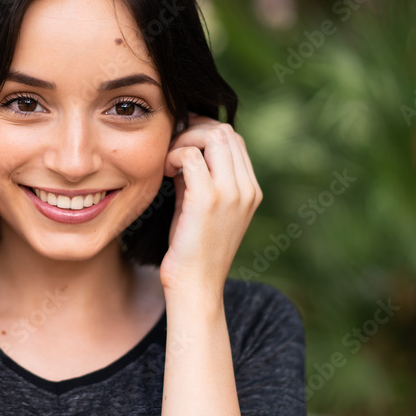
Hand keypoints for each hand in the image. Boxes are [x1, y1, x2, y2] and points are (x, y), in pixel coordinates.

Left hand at [159, 113, 261, 293]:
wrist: (196, 286)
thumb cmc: (193, 251)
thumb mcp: (201, 209)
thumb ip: (199, 179)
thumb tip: (183, 153)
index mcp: (250, 191)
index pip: (234, 140)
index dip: (204, 132)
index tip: (181, 143)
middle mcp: (246, 189)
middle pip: (226, 132)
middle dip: (194, 129)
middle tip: (171, 147)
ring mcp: (231, 193)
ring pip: (213, 136)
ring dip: (184, 139)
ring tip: (168, 160)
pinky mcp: (208, 199)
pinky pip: (191, 155)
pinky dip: (173, 155)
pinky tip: (164, 172)